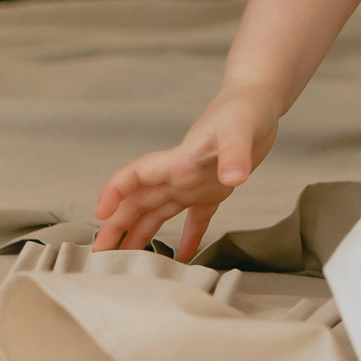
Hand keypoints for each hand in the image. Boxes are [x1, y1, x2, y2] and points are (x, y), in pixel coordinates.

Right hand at [92, 81, 280, 255]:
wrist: (259, 100)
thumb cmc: (245, 108)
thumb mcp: (240, 129)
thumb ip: (235, 153)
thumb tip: (234, 179)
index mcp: (178, 160)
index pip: (135, 176)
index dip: (115, 192)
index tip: (101, 214)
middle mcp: (179, 175)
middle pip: (138, 201)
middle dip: (117, 225)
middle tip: (101, 254)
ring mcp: (194, 183)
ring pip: (158, 212)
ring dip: (140, 233)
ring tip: (127, 260)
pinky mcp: (214, 189)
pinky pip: (195, 217)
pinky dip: (189, 235)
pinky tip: (183, 255)